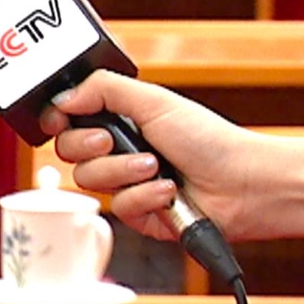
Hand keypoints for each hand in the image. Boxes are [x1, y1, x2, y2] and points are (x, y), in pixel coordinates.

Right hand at [38, 71, 303, 243]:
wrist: (245, 183)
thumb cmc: (210, 139)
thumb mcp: (153, 100)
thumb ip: (103, 88)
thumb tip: (63, 96)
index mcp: (120, 120)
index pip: (67, 121)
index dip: (59, 121)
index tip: (62, 120)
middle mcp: (119, 151)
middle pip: (69, 152)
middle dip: (92, 146)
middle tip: (114, 140)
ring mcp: (128, 184)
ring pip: (91, 181)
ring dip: (123, 171)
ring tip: (155, 166)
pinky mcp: (140, 214)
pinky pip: (119, 209)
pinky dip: (144, 197)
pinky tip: (168, 190)